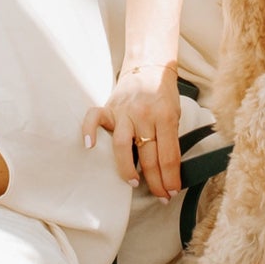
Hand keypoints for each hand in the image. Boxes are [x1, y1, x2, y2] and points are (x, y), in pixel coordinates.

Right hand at [82, 63, 182, 198]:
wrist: (149, 66)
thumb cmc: (163, 94)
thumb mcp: (175, 113)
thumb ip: (170, 137)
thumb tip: (169, 169)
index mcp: (166, 116)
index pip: (169, 155)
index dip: (171, 177)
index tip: (171, 192)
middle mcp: (144, 115)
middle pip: (149, 155)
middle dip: (156, 181)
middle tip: (161, 196)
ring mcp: (124, 111)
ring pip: (123, 144)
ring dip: (128, 167)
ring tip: (134, 183)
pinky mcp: (109, 107)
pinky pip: (94, 118)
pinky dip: (89, 131)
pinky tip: (88, 146)